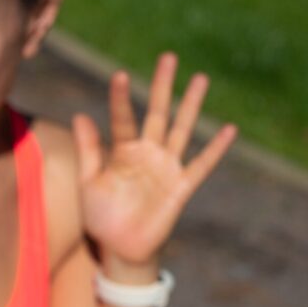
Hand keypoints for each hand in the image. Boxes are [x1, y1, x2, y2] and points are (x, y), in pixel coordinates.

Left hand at [72, 52, 237, 275]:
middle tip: (168, 57)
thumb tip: (79, 115)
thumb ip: (88, 150)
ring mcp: (166, 168)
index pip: (123, 120)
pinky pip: (201, 165)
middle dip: (163, 87)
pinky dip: (215, 149)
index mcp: (122, 152)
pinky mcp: (180, 188)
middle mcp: (147, 154)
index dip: (121, 100)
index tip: (119, 76)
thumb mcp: (88, 183)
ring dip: (190, 106)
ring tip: (200, 78)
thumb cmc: (101, 216)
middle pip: (158, 114)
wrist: (119, 249)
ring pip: (181, 131)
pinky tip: (228, 129)